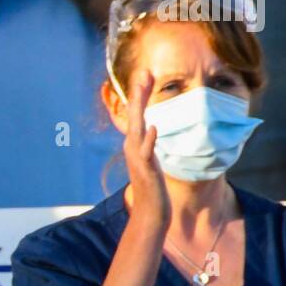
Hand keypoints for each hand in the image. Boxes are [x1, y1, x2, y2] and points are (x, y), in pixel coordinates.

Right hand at [124, 72, 169, 229]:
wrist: (150, 212)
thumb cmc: (152, 188)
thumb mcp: (150, 161)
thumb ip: (148, 145)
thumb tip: (151, 128)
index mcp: (134, 144)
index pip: (137, 114)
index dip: (139, 95)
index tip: (144, 74)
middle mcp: (132, 148)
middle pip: (135, 115)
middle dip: (138, 94)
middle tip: (143, 72)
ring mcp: (137, 158)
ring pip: (137, 128)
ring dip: (140, 109)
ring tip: (143, 91)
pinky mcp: (146, 169)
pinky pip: (147, 152)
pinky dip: (148, 140)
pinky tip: (153, 127)